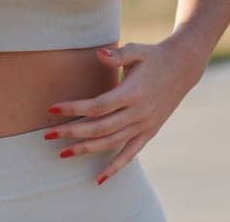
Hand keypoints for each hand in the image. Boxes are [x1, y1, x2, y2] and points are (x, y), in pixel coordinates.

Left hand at [45, 41, 204, 186]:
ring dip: (86, 150)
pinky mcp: (149, 132)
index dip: (74, 109)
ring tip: (62, 153)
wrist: (182, 68)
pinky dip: (115, 167)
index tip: (53, 109)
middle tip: (47, 135)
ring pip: (111, 143)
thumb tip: (99, 53)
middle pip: (100, 128)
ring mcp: (144, 125)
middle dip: (72, 132)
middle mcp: (138, 113)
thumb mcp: (137, 51)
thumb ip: (118, 55)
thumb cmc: (154, 57)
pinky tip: (99, 179)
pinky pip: (130, 154)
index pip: (98, 106)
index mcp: (132, 92)